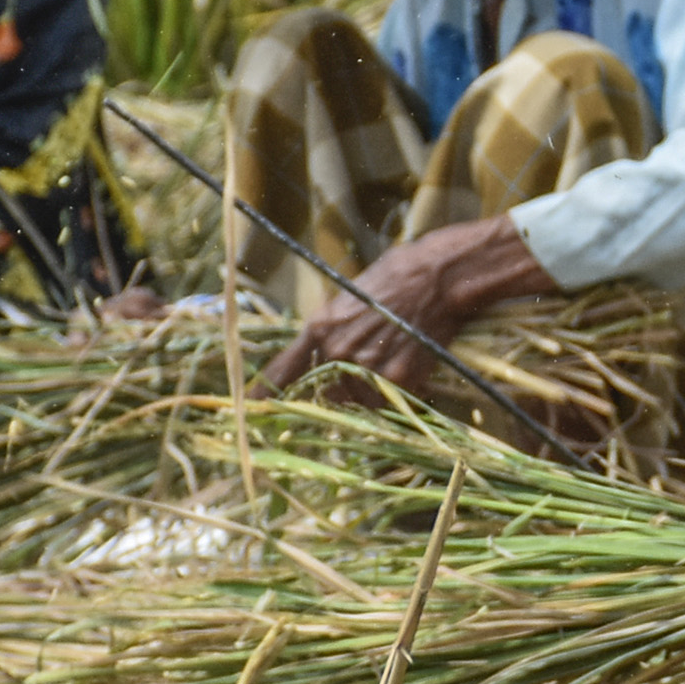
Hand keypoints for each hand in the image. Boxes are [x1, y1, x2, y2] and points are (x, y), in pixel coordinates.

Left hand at [257, 213, 554, 403]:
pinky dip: (401, 390)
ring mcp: (367, 367)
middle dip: (343, 390)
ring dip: (374, 391)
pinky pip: (391, 400)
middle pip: (328, 393)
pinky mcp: (398, 379)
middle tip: (369, 370)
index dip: (263, 391)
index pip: (283, 368)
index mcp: (320, 327)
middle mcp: (337, 351)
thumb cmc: (395, 278)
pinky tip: (412, 362)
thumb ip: (331, 330)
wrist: (437, 276)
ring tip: (395, 358)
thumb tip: (324, 356)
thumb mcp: (349, 298)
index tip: (247, 407)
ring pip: (361, 400)